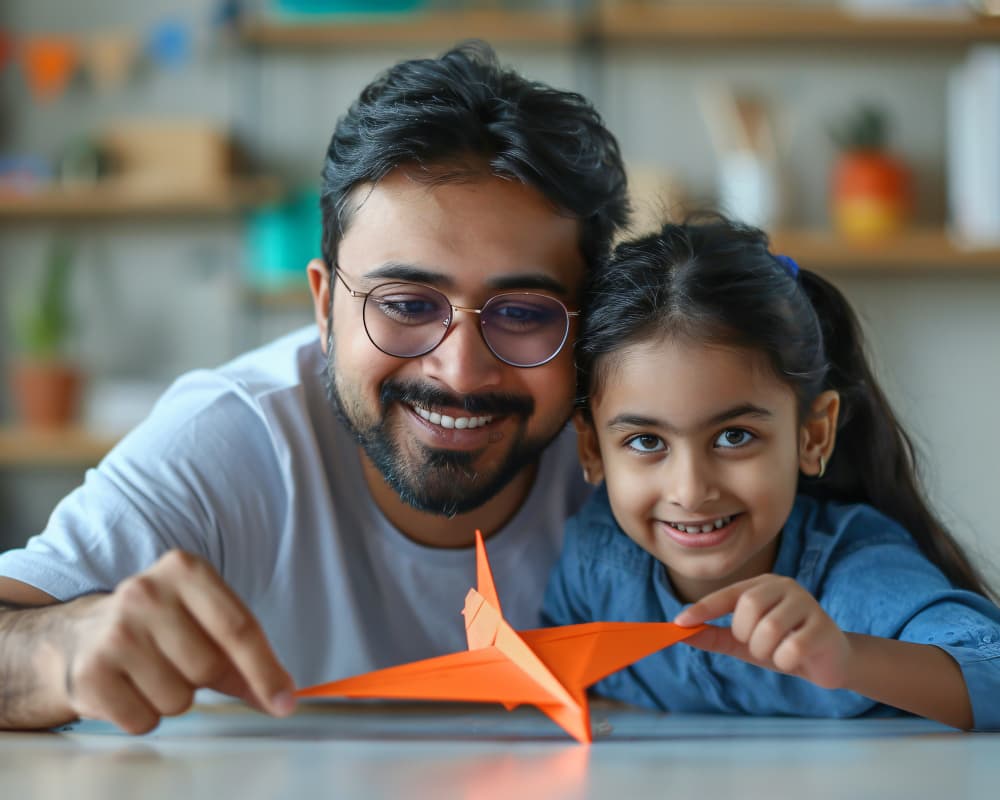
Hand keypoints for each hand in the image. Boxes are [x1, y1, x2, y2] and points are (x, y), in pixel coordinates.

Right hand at [47, 550, 295, 732]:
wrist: (80, 635)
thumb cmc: (160, 626)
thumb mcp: (204, 621)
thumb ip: (245, 656)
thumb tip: (282, 697)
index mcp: (185, 570)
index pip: (238, 627)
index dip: (265, 671)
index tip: (285, 701)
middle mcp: (146, 592)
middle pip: (209, 667)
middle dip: (205, 679)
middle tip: (180, 661)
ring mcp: (114, 632)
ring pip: (178, 700)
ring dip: (173, 699)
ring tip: (151, 672)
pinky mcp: (91, 673)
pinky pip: (144, 721)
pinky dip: (144, 716)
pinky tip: (129, 688)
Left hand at [673, 574, 851, 689]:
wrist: (829, 661)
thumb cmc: (782, 645)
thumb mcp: (744, 642)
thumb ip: (715, 636)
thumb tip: (680, 632)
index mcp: (762, 585)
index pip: (727, 594)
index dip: (703, 609)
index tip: (679, 623)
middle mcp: (784, 586)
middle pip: (748, 607)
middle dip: (744, 634)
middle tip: (756, 644)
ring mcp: (807, 603)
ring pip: (769, 628)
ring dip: (764, 650)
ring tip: (776, 652)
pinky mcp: (823, 626)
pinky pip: (792, 647)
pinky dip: (785, 660)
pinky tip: (795, 658)